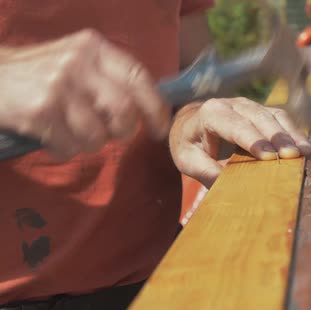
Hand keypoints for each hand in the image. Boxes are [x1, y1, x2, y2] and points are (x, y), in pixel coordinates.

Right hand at [0, 29, 169, 159]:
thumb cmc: (42, 74)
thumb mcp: (78, 61)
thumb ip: (111, 78)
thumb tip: (151, 108)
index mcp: (94, 48)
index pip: (139, 78)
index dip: (156, 108)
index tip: (160, 129)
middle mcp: (78, 63)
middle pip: (123, 111)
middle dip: (123, 131)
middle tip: (112, 135)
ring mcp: (58, 86)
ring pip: (97, 135)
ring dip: (90, 144)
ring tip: (74, 133)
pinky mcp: (40, 110)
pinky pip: (70, 147)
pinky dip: (66, 150)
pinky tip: (53, 137)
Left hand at [169, 97, 310, 187]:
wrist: (191, 125)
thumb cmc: (190, 144)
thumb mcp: (188, 160)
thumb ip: (206, 171)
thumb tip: (227, 186)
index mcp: (211, 113)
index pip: (234, 125)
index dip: (252, 139)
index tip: (268, 156)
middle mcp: (233, 104)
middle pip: (259, 117)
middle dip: (277, 137)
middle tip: (293, 156)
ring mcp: (250, 105)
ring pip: (274, 115)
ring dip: (291, 134)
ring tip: (305, 153)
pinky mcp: (263, 111)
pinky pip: (282, 119)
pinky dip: (294, 133)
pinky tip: (306, 149)